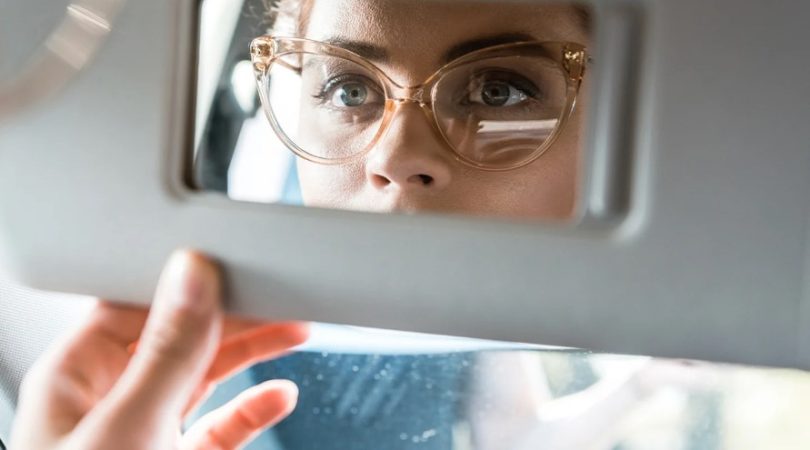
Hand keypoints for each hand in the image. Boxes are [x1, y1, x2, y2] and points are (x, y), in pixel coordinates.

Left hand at [11, 250, 308, 449]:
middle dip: (235, 313)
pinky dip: (253, 409)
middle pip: (182, 335)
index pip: (135, 302)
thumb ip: (165, 352)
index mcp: (79, 377)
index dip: (186, 277)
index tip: (235, 260)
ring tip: (296, 330)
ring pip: (206, 376)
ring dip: (252, 352)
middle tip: (284, 294)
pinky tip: (278, 397)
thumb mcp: (127, 429)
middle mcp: (111, 401)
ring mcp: (145, 435)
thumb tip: (192, 276)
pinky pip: (220, 427)